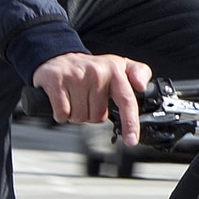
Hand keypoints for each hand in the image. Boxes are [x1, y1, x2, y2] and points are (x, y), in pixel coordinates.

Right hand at [34, 50, 153, 145]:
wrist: (59, 58)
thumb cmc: (91, 69)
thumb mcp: (119, 67)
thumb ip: (139, 73)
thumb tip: (142, 85)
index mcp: (114, 70)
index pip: (126, 100)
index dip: (130, 123)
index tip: (131, 140)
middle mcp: (97, 72)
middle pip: (98, 117)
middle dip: (92, 114)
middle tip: (87, 100)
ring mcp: (76, 76)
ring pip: (80, 117)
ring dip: (77, 114)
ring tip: (75, 99)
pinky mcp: (56, 81)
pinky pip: (63, 113)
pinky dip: (62, 114)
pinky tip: (63, 101)